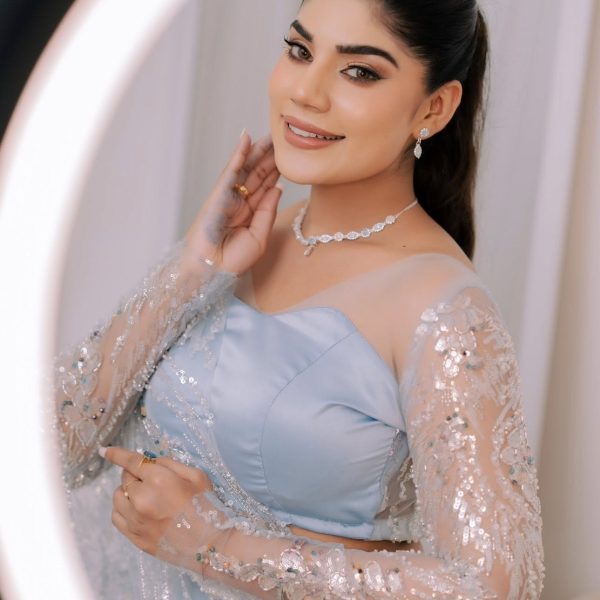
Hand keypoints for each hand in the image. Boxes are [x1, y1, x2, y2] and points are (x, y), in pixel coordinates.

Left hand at [101, 446, 212, 554]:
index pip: (131, 462)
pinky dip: (122, 508)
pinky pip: (116, 517)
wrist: (210, 544)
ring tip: (145, 494)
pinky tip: (137, 509)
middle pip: (125, 478)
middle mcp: (142, 500)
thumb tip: (150, 461)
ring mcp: (136, 521)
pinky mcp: (135, 538)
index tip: (104, 450)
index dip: (116, 454)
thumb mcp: (196, 475)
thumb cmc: (207, 505)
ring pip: (117, 497)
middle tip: (153, 479)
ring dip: (127, 491)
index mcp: (159, 480)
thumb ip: (170, 464)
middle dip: (136, 474)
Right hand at [184, 131, 281, 274]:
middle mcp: (239, 203)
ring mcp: (228, 197)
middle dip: (270, 157)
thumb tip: (278, 187)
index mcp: (250, 214)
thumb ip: (268, 212)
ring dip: (257, 151)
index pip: (266, 187)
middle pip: (257, 174)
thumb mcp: (260, 237)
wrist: (212, 272)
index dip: (277, 171)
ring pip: (246, 169)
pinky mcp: (217, 195)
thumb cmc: (233, 261)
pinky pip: (230, 171)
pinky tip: (246, 139)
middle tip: (283, 139)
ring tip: (270, 135)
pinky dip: (238, 155)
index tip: (290, 156)